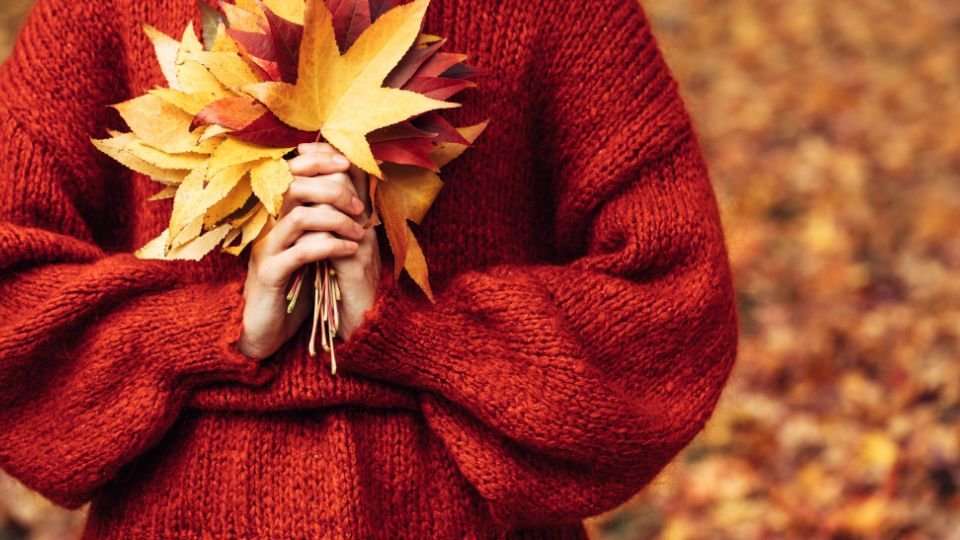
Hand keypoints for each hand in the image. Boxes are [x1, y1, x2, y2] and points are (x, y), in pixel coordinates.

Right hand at [236, 143, 377, 358]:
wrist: (268, 328)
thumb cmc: (295, 286)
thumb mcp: (312, 247)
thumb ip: (323, 218)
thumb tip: (351, 185)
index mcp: (279, 215)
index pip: (292, 172)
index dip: (318, 161)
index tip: (347, 163)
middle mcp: (269, 226)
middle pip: (295, 186)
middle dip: (334, 189)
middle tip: (360, 207)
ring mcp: (267, 249)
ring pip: (299, 216)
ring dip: (336, 219)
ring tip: (358, 232)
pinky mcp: (270, 274)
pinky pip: (301, 252)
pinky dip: (330, 246)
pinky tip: (349, 250)